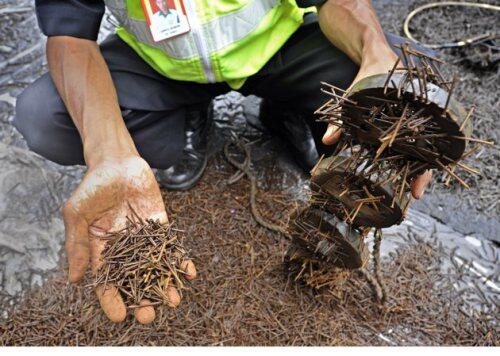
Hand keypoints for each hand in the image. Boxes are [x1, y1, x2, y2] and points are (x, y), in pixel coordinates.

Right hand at [62, 155, 196, 323]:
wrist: (116, 162)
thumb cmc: (92, 187)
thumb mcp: (77, 214)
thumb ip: (77, 245)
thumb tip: (75, 280)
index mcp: (101, 251)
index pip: (107, 282)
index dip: (112, 300)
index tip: (120, 316)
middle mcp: (125, 250)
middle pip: (135, 281)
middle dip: (143, 300)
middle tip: (150, 317)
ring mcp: (145, 239)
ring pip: (156, 268)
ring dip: (165, 285)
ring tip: (174, 301)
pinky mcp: (161, 226)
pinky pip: (172, 246)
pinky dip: (180, 259)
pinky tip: (189, 272)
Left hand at [321, 55, 431, 198]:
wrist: (377, 57)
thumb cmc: (370, 76)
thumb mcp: (354, 97)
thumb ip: (341, 120)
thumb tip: (327, 140)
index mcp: (414, 113)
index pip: (425, 149)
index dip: (421, 173)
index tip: (416, 193)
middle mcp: (418, 120)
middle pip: (425, 154)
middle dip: (419, 176)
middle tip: (413, 196)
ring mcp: (413, 123)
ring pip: (419, 151)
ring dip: (412, 169)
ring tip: (405, 190)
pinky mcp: (405, 123)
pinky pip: (408, 143)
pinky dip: (403, 156)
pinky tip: (395, 170)